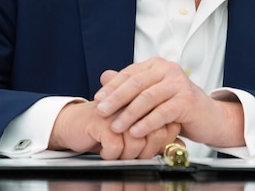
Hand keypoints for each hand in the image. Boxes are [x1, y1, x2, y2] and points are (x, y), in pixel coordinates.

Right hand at [48, 100, 180, 159]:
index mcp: (144, 100)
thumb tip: (181, 146)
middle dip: (144, 152)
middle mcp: (133, 102)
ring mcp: (117, 110)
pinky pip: (116, 146)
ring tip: (118, 152)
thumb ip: (159, 137)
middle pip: (154, 134)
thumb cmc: (106, 127)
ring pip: (136, 143)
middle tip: (132, 154)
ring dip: (126, 155)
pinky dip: (110, 154)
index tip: (148, 148)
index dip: (160, 142)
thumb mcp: (136, 133)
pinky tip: (105, 149)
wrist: (73, 124)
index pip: (165, 124)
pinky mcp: (100, 121)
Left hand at [93, 57, 243, 147]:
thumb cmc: (178, 106)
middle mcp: (169, 70)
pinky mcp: (187, 101)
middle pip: (136, 83)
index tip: (97, 99)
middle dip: (116, 99)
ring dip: (129, 114)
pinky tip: (135, 132)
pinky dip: (147, 123)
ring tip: (116, 126)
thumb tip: (104, 77)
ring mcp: (179, 84)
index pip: (130, 73)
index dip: (112, 86)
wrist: (209, 117)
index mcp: (157, 65)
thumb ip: (130, 86)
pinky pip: (162, 112)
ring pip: (147, 98)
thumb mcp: (152, 94)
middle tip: (101, 111)